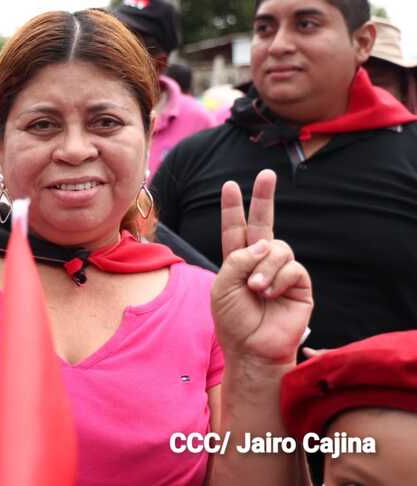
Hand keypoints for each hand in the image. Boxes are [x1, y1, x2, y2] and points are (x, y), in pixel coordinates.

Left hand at [211, 169, 312, 364]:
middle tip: (266, 174)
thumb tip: (267, 244)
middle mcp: (259, 262)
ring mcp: (281, 271)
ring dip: (264, 267)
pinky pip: (292, 266)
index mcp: (236, 261)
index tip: (230, 186)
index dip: (233, 209)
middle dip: (264, 197)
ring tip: (256, 289)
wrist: (252, 348)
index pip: (234, 229)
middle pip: (263, 223)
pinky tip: (270, 293)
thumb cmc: (233, 319)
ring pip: (277, 248)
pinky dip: (278, 278)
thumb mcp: (224, 284)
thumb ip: (239, 258)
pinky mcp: (299, 284)